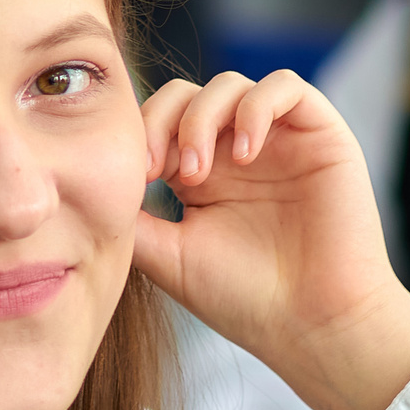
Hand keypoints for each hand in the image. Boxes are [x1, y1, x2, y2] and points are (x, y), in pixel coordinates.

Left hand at [132, 71, 409, 409]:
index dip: (139, 134)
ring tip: (197, 173)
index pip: (159, 122)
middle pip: (186, 94)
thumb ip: (130, 215)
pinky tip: (245, 154)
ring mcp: (277, 140)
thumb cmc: (244, 299)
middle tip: (157, 170)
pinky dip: (256, 108)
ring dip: (202, 118)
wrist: (313, 325)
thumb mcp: (167, 255)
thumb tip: (89, 184)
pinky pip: (285, 86)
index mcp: (200, 176)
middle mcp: (236, 152)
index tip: (132, 178)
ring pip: (229, 84)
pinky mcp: (320, 133)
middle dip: (162, 122)